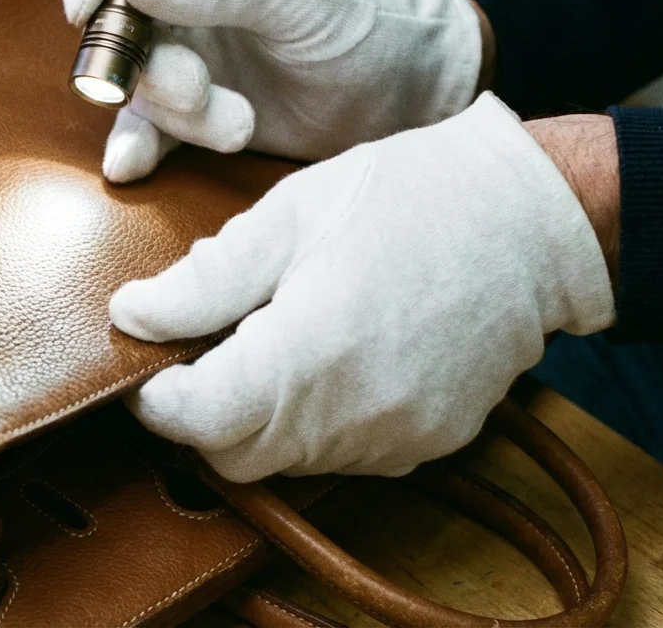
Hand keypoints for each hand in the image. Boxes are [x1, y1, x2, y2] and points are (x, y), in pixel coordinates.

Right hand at [58, 0, 483, 180]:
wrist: (401, 93)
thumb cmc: (361, 19)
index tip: (87, 8)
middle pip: (114, 19)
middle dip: (143, 65)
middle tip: (193, 90)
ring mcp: (181, 51)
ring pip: (132, 81)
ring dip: (174, 112)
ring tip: (237, 124)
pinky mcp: (190, 110)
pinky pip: (144, 129)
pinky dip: (138, 148)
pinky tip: (132, 166)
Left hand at [111, 93, 613, 481]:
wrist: (530, 219)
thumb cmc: (406, 199)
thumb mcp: (288, 218)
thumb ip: (204, 279)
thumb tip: (132, 315)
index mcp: (310, 354)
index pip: (197, 423)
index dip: (155, 399)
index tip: (145, 364)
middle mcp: (354, 416)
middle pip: (233, 456)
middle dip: (198, 414)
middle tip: (198, 348)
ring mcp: (396, 438)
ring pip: (284, 462)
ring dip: (253, 419)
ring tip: (267, 341)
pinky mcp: (427, 443)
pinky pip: (338, 455)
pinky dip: (309, 423)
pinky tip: (320, 362)